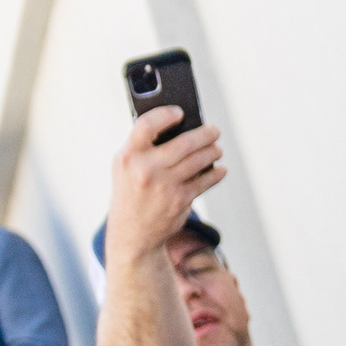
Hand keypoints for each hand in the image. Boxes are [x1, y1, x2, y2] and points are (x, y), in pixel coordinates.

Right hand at [108, 106, 226, 260]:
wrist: (133, 233)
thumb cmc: (131, 192)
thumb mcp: (125, 167)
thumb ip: (142, 146)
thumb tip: (176, 126)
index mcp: (128, 156)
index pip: (147, 126)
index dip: (165, 115)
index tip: (180, 112)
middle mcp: (146, 170)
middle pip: (183, 143)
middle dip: (204, 135)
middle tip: (214, 131)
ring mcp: (165, 186)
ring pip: (198, 161)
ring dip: (212, 152)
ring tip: (217, 149)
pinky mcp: (180, 200)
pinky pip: (204, 181)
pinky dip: (215, 174)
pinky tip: (220, 170)